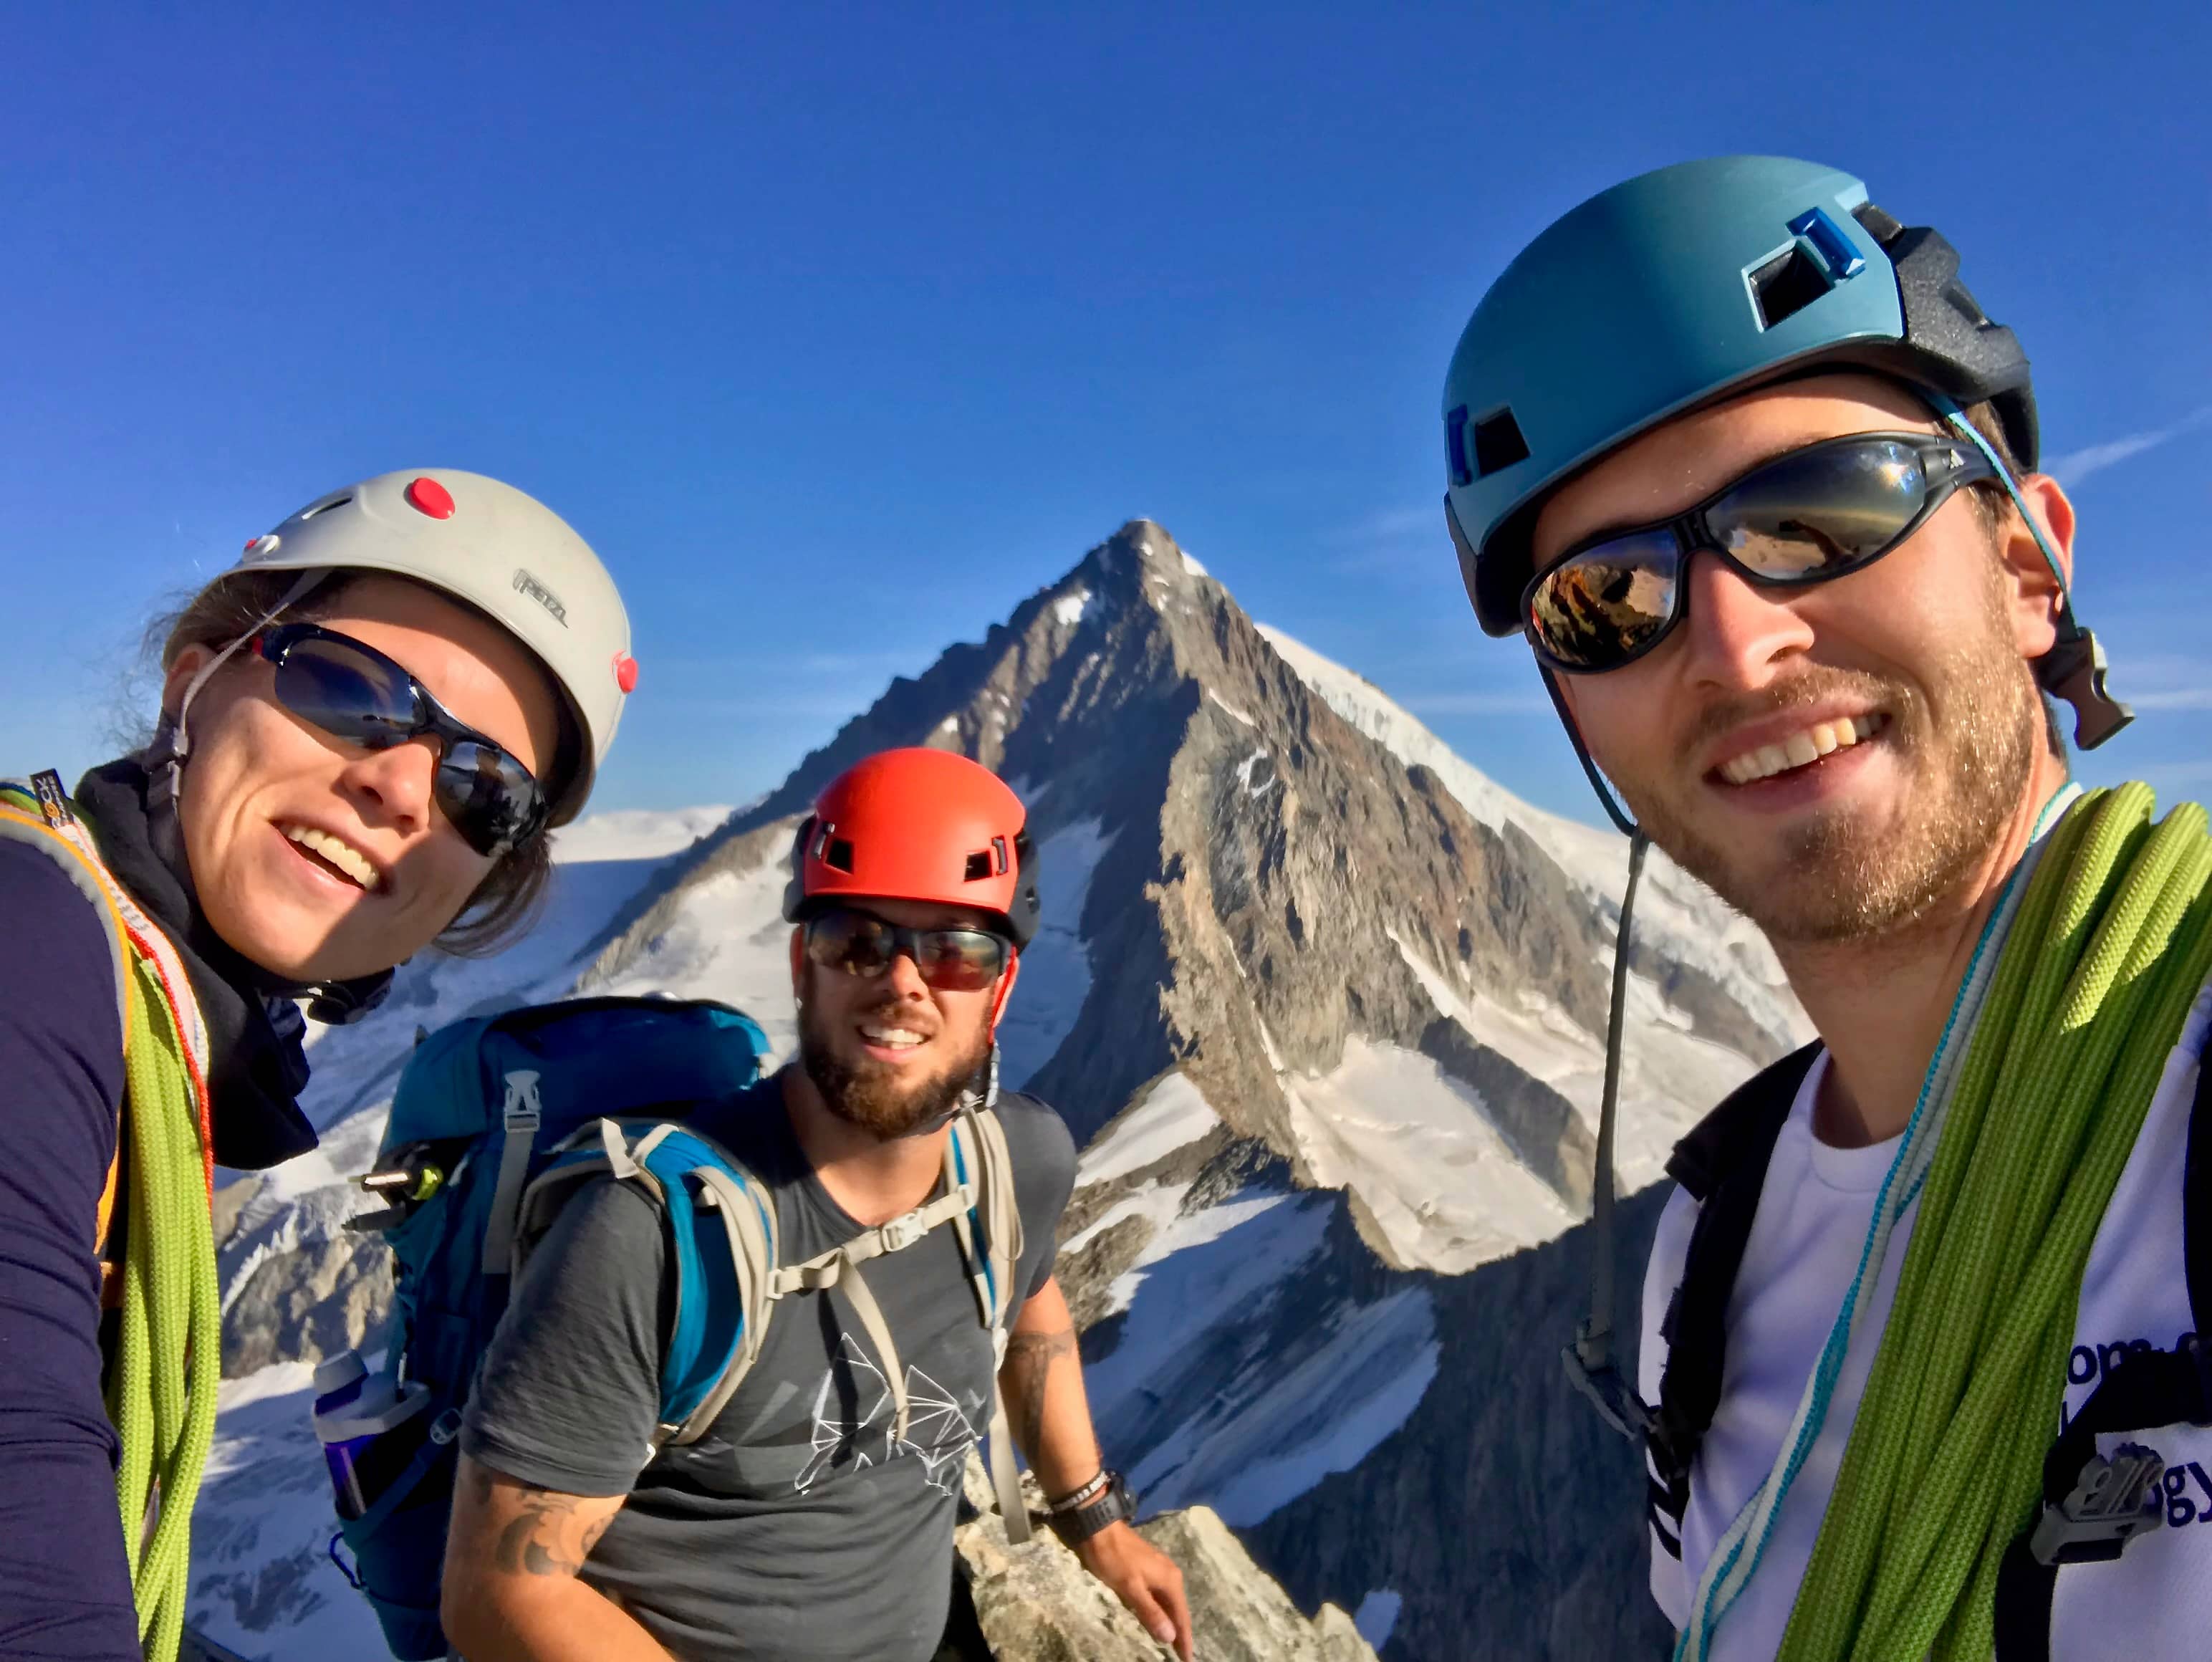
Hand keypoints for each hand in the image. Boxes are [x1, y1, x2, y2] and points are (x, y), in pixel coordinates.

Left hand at [1074, 1521, 1191, 1659]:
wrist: (1099, 1528)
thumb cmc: (1114, 1558)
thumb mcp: (1130, 1587)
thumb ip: (1150, 1612)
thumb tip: (1170, 1636)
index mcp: (1170, 1580)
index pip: (1181, 1616)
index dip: (1184, 1639)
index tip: (1188, 1659)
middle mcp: (1170, 1575)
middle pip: (1177, 1610)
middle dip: (1180, 1633)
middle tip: (1181, 1655)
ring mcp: (1159, 1570)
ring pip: (1168, 1603)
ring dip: (1170, 1622)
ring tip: (1171, 1642)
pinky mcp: (1148, 1568)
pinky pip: (1159, 1595)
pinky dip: (1161, 1610)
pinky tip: (1156, 1618)